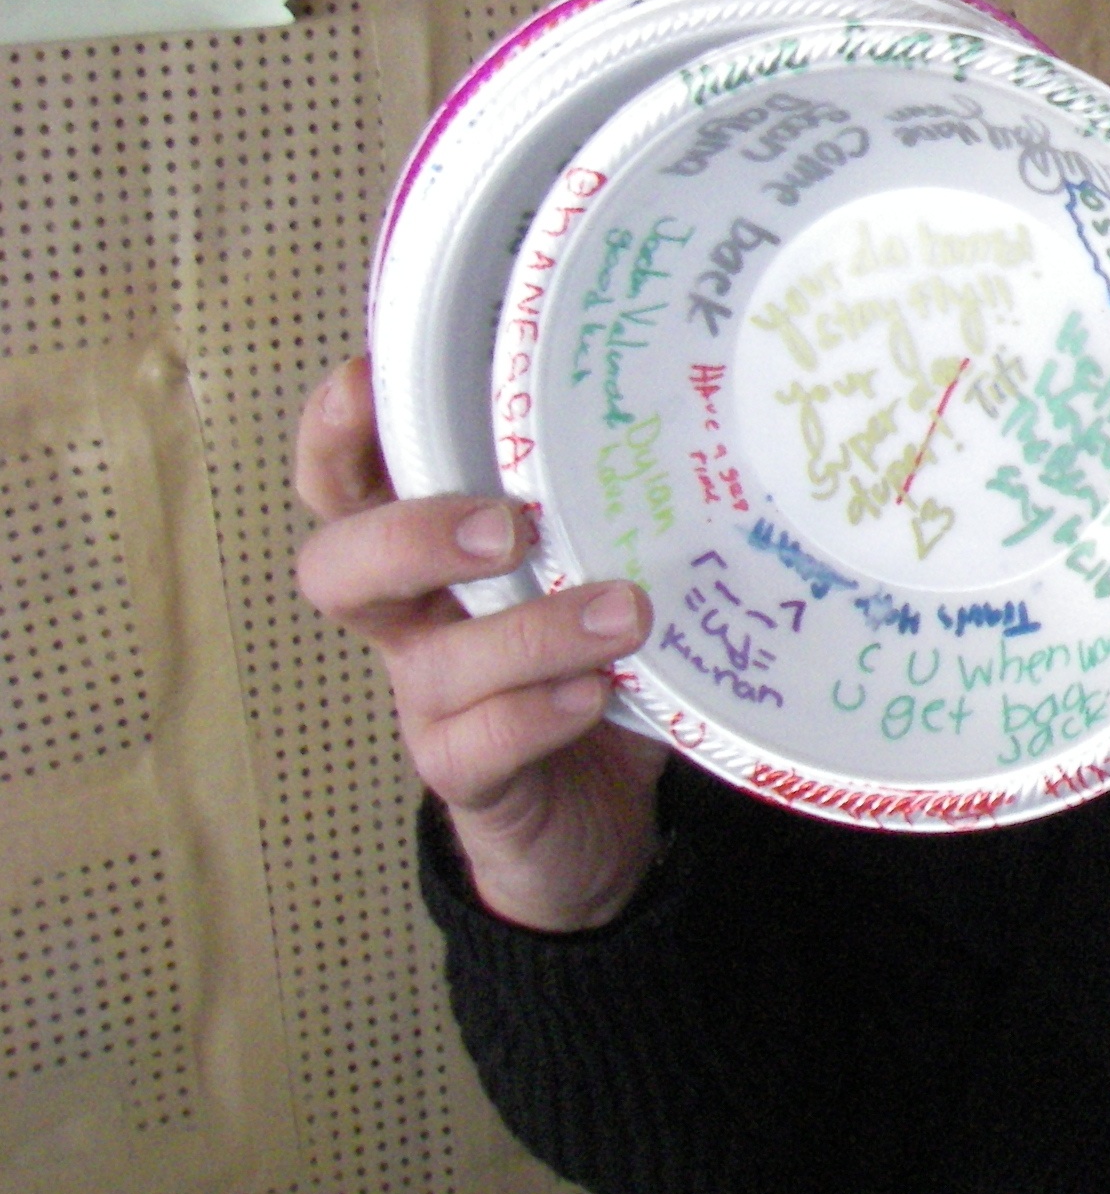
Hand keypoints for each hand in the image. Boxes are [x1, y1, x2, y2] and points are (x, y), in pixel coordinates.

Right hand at [292, 359, 666, 931]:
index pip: (347, 483)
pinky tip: (596, 693)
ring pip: (434, 663)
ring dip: (532, 630)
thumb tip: (689, 403)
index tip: (370, 376)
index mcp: (430, 554)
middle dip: (411, 535)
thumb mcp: (598, 567)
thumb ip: (609, 506)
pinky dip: (535, 712)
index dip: (336, 433)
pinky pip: (471, 746)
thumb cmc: (598, 659)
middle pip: (337, 567)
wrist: (597, 817)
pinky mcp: (469, 779)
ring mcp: (431, 704)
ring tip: (626, 613)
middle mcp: (412, 623)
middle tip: (511, 525)